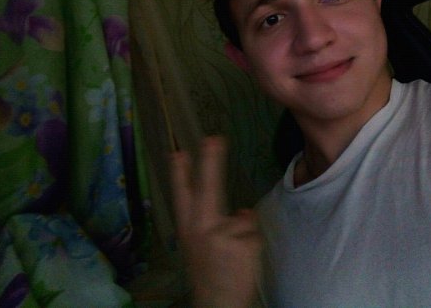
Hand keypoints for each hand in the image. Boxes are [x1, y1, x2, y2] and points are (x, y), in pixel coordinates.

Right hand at [170, 136, 262, 307]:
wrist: (217, 304)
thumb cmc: (209, 274)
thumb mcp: (201, 248)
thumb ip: (214, 226)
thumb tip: (242, 210)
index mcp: (187, 229)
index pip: (181, 195)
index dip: (180, 173)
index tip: (177, 151)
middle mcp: (200, 228)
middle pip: (207, 187)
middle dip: (210, 161)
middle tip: (214, 139)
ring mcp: (220, 234)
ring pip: (242, 218)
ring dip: (243, 234)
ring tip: (233, 258)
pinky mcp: (240, 242)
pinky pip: (253, 233)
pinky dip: (253, 245)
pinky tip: (242, 262)